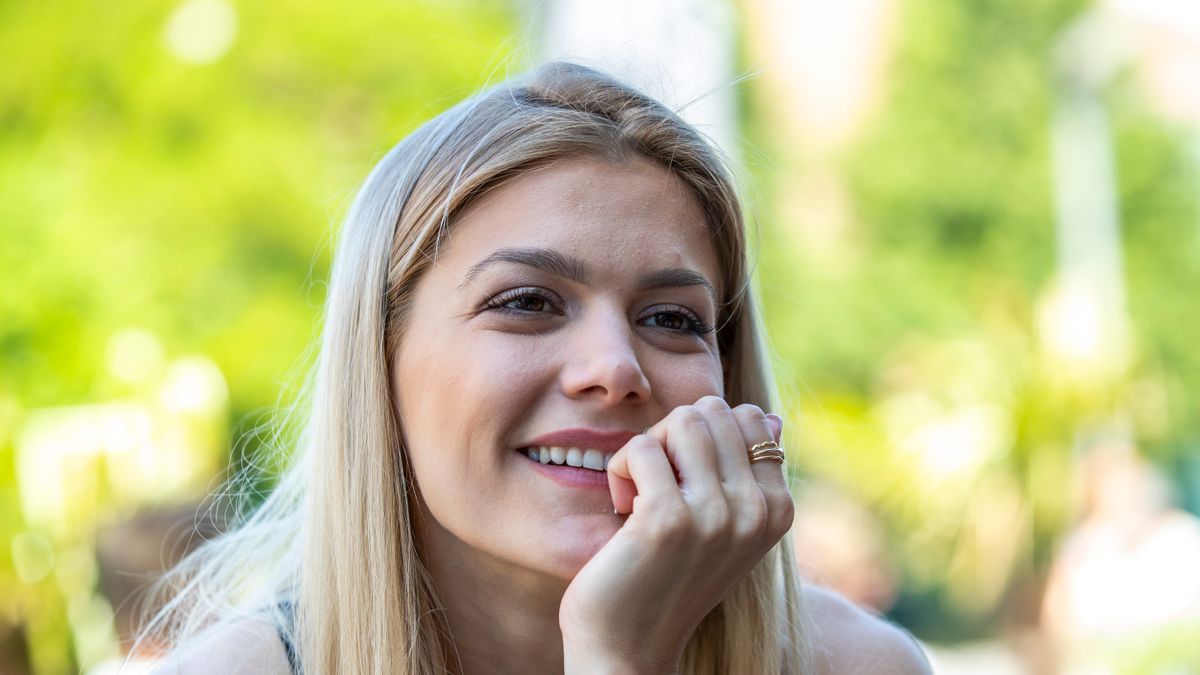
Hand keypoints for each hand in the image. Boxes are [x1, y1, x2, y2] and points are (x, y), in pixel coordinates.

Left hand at [558, 396, 792, 673]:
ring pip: (680, 420)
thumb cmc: (669, 580)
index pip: (750, 417)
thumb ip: (748, 474)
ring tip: (640, 491)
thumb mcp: (724, 527)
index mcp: (778, 509)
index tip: (686, 477)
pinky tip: (622, 509)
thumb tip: (771, 418)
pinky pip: (640, 448)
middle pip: (711, 411)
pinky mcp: (668, 519)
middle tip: (657, 482)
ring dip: (648, 448)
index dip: (704, 434)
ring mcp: (716, 515)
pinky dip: (620, 469)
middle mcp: (757, 511)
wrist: (630, 648)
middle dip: (673, 435)